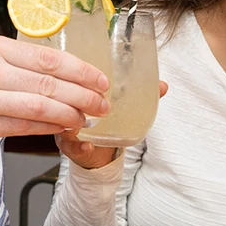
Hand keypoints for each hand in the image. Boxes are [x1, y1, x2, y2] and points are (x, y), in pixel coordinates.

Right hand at [0, 35, 109, 175]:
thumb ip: (13, 61)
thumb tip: (57, 72)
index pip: (47, 57)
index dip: (81, 69)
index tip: (101, 78)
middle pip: (50, 82)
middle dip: (84, 94)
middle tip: (104, 101)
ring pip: (41, 107)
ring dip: (72, 114)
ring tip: (89, 117)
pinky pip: (24, 127)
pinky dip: (49, 128)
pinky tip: (64, 128)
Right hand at [54, 80, 168, 169]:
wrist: (94, 151)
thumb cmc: (106, 121)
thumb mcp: (121, 106)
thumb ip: (140, 96)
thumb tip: (162, 86)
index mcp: (81, 92)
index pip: (74, 77)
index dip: (80, 74)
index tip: (95, 76)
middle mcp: (70, 107)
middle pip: (66, 97)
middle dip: (79, 97)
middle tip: (97, 100)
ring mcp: (66, 125)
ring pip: (63, 120)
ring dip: (75, 120)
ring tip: (85, 122)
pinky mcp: (68, 145)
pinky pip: (69, 145)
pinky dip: (79, 146)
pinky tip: (87, 146)